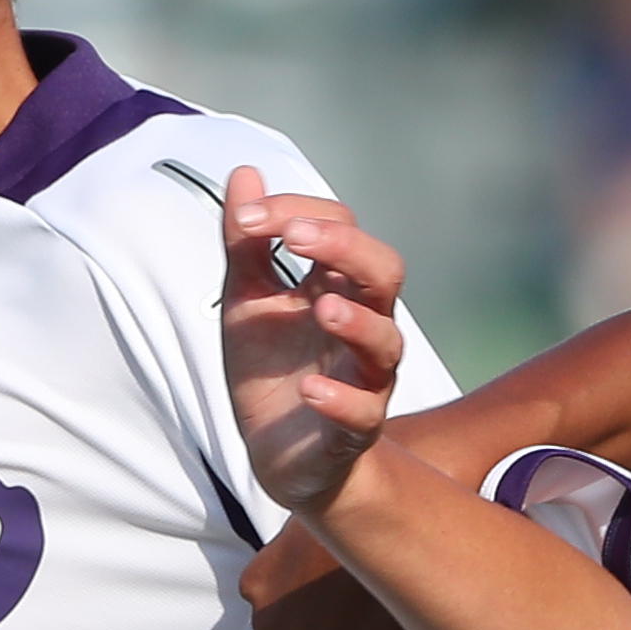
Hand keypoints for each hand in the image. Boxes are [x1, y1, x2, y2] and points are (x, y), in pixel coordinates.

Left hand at [216, 169, 409, 522]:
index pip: (340, 228)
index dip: (295, 213)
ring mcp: (364, 377)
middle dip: (345, 248)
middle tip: (295, 237)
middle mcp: (362, 326)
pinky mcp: (353, 427)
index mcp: (337, 287)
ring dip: (357, 321)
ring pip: (387, 341)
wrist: (279, 455)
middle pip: (383, 272)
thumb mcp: (248, 300)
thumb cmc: (272, 371)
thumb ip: (245, 245)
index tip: (244, 221)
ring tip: (321, 309)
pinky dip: (339, 398)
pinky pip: (363, 411)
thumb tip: (244, 174)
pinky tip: (310, 389)